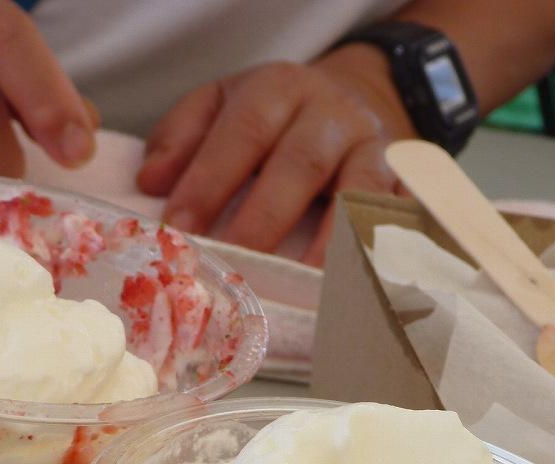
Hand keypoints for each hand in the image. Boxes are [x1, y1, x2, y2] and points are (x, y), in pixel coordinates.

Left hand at [136, 45, 415, 265]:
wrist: (356, 99)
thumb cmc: (274, 119)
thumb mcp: (223, 105)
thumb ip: (183, 136)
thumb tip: (151, 182)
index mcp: (279, 89)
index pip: (244, 131)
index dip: (211, 178)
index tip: (180, 227)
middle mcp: (331, 113)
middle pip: (300, 163)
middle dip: (264, 218)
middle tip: (235, 265)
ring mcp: (374, 148)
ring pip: (358, 191)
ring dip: (331, 241)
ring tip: (303, 283)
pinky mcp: (404, 183)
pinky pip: (399, 217)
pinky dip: (383, 249)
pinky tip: (361, 283)